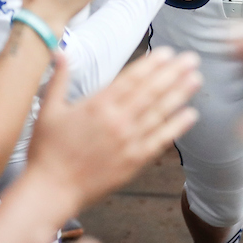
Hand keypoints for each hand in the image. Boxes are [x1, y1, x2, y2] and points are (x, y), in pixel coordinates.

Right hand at [25, 46, 202, 215]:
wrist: (50, 191)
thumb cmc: (46, 152)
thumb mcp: (48, 110)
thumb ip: (59, 79)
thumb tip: (60, 51)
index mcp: (97, 105)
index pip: (131, 78)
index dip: (152, 64)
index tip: (168, 52)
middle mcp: (117, 121)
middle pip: (151, 91)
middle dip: (173, 73)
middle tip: (191, 59)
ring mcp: (128, 142)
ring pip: (160, 113)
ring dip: (180, 94)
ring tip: (196, 79)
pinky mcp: (133, 162)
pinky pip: (160, 140)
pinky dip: (177, 127)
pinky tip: (190, 115)